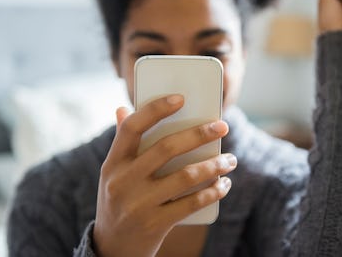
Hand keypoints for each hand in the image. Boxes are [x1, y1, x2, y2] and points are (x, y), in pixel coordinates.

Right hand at [93, 95, 235, 256]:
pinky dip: (213, 192)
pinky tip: (223, 184)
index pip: (132, 128)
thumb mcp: (113, 173)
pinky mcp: (154, 224)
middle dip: (199, 134)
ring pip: (185, 176)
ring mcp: (138, 204)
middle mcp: (122, 181)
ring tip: (230, 160)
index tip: (181, 98)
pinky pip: (191, 203)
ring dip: (214, 165)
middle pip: (166, 148)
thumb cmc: (118, 200)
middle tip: (223, 126)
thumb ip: (122, 142)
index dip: (156, 109)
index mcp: (113, 163)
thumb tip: (124, 109)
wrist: (111, 249)